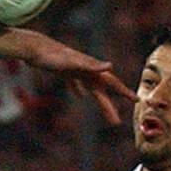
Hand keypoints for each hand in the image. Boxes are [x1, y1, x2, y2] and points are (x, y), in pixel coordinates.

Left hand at [22, 31, 136, 125]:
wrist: (34, 48)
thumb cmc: (52, 56)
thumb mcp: (72, 62)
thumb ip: (92, 65)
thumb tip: (110, 67)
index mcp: (91, 69)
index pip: (112, 82)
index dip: (124, 91)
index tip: (136, 99)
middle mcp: (86, 69)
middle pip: (101, 91)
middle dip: (109, 106)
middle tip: (116, 122)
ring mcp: (76, 70)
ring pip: (91, 87)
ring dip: (99, 99)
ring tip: (105, 112)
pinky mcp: (65, 70)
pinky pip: (76, 82)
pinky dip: (79, 89)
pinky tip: (79, 95)